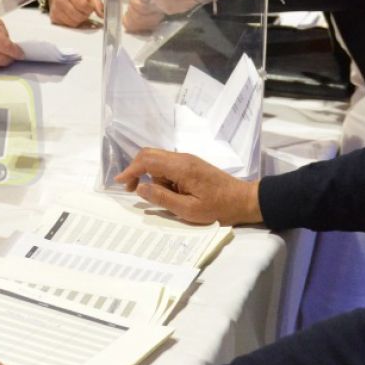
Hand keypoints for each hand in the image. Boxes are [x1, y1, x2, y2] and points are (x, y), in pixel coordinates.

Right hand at [47, 0, 102, 28]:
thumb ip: (97, 3)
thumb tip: (102, 15)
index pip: (84, 5)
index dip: (89, 8)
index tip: (89, 6)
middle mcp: (60, 0)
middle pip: (79, 16)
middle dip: (85, 15)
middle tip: (83, 10)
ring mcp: (55, 10)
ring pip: (74, 23)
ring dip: (80, 20)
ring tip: (78, 12)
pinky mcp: (54, 18)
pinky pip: (68, 26)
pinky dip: (73, 23)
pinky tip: (72, 16)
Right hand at [114, 147, 262, 224]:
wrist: (245, 200)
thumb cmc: (219, 208)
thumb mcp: (189, 210)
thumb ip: (162, 198)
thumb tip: (140, 187)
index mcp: (181, 167)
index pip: (147, 160)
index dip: (130, 170)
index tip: (119, 182)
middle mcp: (183, 158)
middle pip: (150, 154)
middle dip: (136, 169)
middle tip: (131, 189)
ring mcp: (188, 160)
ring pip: (159, 161)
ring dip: (152, 176)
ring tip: (162, 198)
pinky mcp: (192, 165)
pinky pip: (169, 166)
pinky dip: (162, 177)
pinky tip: (170, 193)